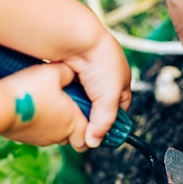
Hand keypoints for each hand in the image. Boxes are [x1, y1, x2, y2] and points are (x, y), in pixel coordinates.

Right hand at [1, 62, 89, 150]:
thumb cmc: (30, 90)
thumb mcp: (54, 72)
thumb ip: (68, 73)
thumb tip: (72, 73)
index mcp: (73, 122)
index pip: (89, 137)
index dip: (90, 129)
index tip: (88, 116)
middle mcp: (59, 135)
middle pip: (73, 137)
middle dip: (73, 126)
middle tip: (68, 108)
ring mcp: (41, 139)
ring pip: (55, 135)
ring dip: (55, 124)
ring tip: (49, 105)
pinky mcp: (25, 138)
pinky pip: (37, 133)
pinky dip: (39, 124)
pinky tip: (33, 107)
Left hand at [61, 32, 131, 148]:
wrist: (78, 41)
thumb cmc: (102, 63)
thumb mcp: (109, 98)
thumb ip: (103, 122)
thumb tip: (93, 142)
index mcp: (121, 82)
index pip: (120, 109)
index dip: (112, 122)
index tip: (101, 134)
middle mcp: (104, 79)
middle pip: (98, 106)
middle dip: (90, 117)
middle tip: (82, 129)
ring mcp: (86, 76)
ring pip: (82, 100)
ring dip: (77, 107)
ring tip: (69, 116)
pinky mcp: (70, 73)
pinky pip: (68, 91)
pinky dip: (66, 97)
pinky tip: (61, 103)